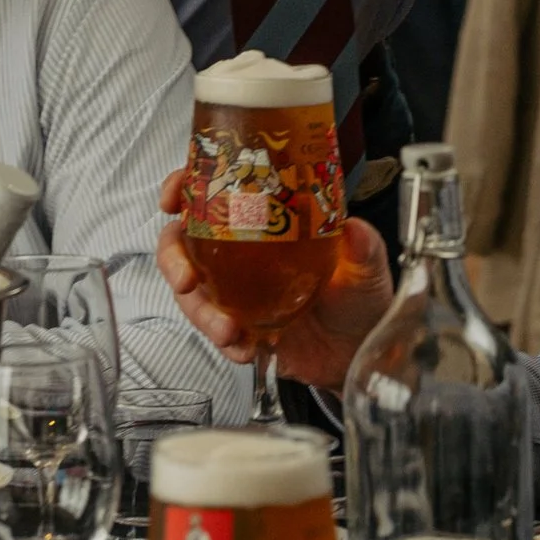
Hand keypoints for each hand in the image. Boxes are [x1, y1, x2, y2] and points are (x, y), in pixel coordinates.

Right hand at [155, 169, 393, 391]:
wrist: (359, 350)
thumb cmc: (360, 296)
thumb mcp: (366, 264)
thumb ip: (362, 246)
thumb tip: (353, 228)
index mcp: (264, 221)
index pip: (213, 193)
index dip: (183, 189)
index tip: (173, 198)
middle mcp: (241, 253)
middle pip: (183, 244)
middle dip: (173, 261)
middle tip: (186, 279)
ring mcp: (235, 292)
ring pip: (192, 294)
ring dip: (200, 312)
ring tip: (228, 329)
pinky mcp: (239, 329)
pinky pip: (215, 333)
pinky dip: (224, 342)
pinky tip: (243, 348)